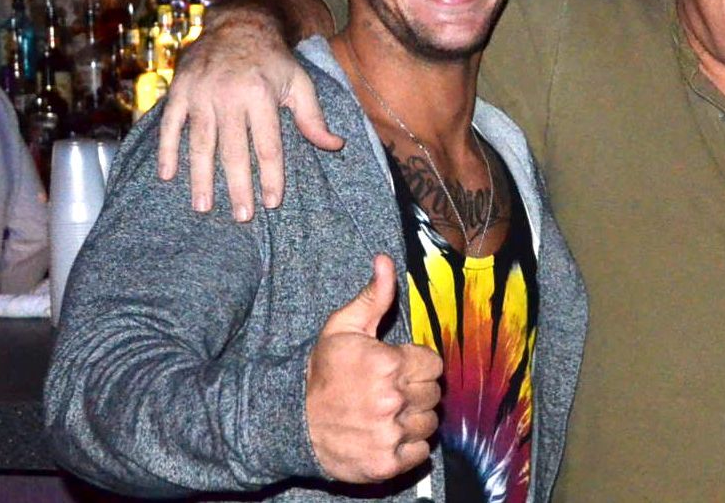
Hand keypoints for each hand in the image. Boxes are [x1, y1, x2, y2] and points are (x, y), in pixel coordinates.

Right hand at [157, 7, 341, 220]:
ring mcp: (201, 92)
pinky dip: (167, 150)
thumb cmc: (273, 60)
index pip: (268, 145)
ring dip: (201, 177)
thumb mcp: (300, 83)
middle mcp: (230, 95)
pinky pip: (170, 124)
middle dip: (238, 186)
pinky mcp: (180, 90)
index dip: (271, 176)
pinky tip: (167, 176)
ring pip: (201, 142)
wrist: (238, 25)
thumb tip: (335, 146)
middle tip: (240, 217)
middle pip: (234, 150)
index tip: (272, 203)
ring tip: (203, 207)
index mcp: (262, 95)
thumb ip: (313, 117)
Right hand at [306, 255, 442, 482]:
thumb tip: (386, 261)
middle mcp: (392, 400)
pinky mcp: (384, 464)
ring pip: (428, 424)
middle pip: (433, 394)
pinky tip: (387, 435)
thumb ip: (373, 296)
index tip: (399, 369)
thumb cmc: (321, 373)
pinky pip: (419, 453)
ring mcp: (388, 434)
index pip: (434, 365)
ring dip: (414, 419)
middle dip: (416, 391)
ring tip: (387, 414)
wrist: (290, 422)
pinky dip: (408, 447)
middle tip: (391, 392)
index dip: (418, 365)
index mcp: (388, 364)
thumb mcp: (342, 328)